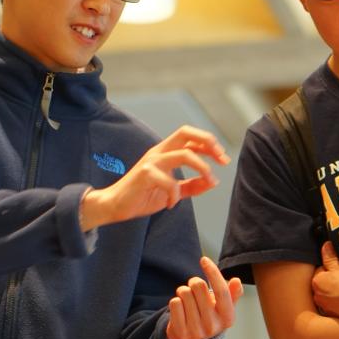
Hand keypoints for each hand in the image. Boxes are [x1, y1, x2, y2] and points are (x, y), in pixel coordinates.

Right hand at [80, 126, 229, 230]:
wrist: (114, 206)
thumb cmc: (141, 196)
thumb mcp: (172, 191)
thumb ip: (191, 186)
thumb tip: (212, 182)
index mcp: (165, 152)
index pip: (190, 137)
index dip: (210, 144)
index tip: (223, 159)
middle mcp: (159, 152)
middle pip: (186, 132)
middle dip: (208, 142)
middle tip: (222, 159)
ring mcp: (151, 161)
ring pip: (184, 154)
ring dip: (202, 168)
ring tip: (209, 181)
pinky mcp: (144, 174)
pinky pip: (169, 181)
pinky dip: (175, 195)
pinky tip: (172, 204)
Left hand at [166, 257, 244, 338]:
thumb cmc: (210, 315)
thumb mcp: (224, 306)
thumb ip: (232, 293)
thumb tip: (237, 281)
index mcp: (228, 317)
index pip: (222, 291)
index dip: (213, 272)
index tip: (204, 259)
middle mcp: (213, 326)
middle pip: (199, 287)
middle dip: (194, 281)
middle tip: (194, 287)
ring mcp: (197, 331)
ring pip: (184, 293)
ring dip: (183, 291)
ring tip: (187, 299)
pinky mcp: (181, 333)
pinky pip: (174, 303)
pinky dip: (175, 300)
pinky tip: (180, 308)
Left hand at [312, 241, 338, 322]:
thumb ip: (330, 257)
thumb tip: (325, 246)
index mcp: (317, 282)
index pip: (320, 271)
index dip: (331, 269)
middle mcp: (318, 297)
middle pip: (323, 285)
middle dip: (331, 282)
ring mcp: (326, 309)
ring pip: (329, 297)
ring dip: (335, 294)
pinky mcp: (335, 318)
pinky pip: (336, 308)